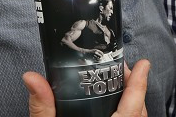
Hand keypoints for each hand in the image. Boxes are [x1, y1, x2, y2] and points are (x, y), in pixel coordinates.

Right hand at [24, 60, 149, 116]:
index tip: (144, 64)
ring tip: (120, 85)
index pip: (132, 107)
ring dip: (132, 103)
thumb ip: (43, 108)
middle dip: (135, 89)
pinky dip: (128, 114)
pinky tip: (114, 109)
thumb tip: (31, 77)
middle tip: (123, 69)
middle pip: (138, 112)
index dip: (140, 84)